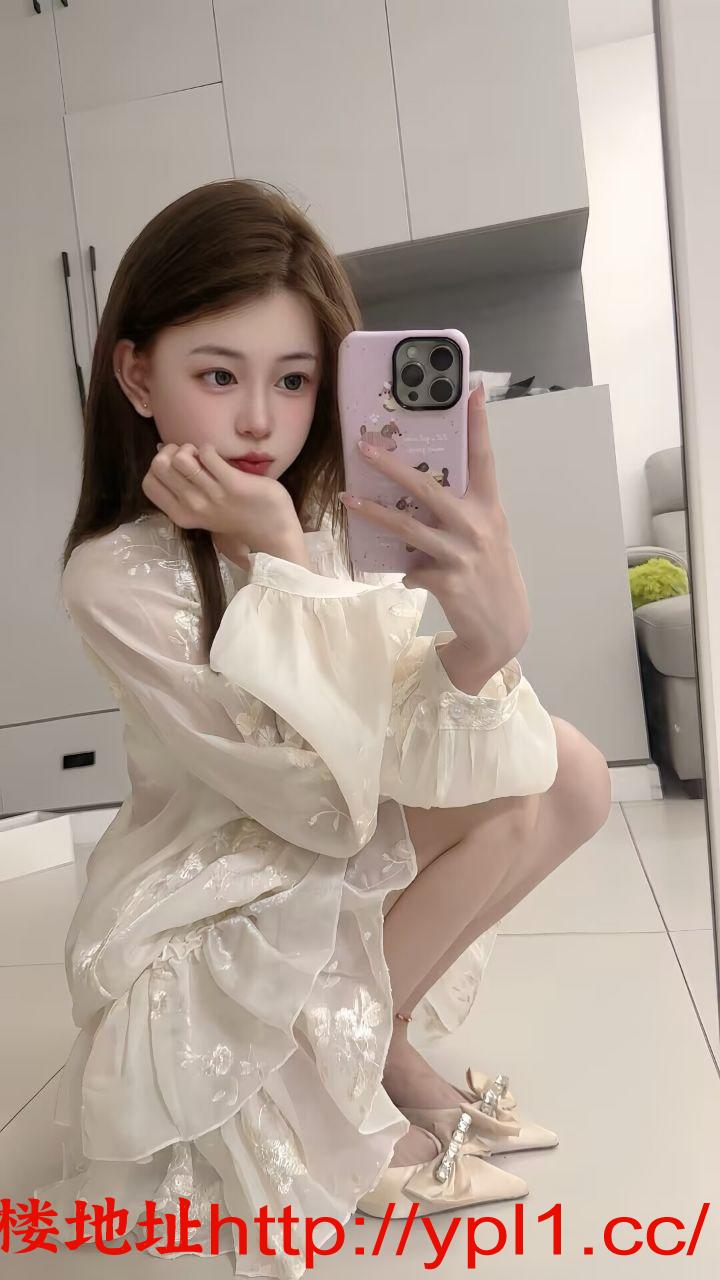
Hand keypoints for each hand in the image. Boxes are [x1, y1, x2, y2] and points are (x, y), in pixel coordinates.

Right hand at [142, 442, 301, 551]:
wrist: (271, 532)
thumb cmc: (234, 515)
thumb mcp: (200, 509)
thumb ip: (183, 487)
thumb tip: (165, 452)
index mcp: (180, 514)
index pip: (148, 483)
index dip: (159, 465)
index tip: (176, 464)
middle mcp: (192, 507)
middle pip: (160, 465)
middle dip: (173, 451)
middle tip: (191, 456)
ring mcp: (212, 496)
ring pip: (181, 459)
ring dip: (192, 448)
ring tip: (205, 457)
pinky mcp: (233, 485)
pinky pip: (208, 454)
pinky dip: (210, 449)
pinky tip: (219, 458)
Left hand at [341, 383, 530, 665]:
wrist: (503, 631)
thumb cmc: (490, 577)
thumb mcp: (486, 539)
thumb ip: (461, 515)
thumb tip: (419, 497)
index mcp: (490, 509)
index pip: (483, 458)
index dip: (478, 423)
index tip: (472, 387)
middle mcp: (477, 526)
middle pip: (428, 487)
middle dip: (392, 465)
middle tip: (364, 446)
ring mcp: (461, 554)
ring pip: (407, 526)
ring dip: (374, 512)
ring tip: (348, 499)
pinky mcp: (446, 581)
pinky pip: (411, 568)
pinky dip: (407, 572)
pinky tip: (411, 577)